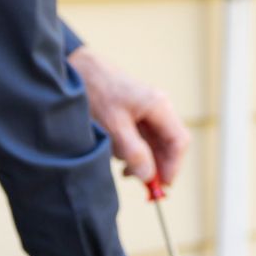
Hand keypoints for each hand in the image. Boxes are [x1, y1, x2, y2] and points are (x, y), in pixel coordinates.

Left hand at [68, 46, 188, 184]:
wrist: (76, 69)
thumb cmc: (95, 93)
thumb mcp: (114, 127)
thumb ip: (134, 152)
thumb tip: (149, 176)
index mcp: (159, 106)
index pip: (179, 141)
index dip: (173, 167)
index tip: (161, 186)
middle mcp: (158, 107)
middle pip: (169, 144)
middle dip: (158, 166)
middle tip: (143, 186)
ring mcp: (147, 111)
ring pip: (155, 144)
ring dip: (144, 160)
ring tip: (125, 169)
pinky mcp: (134, 114)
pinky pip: (143, 139)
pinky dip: (134, 152)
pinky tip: (120, 159)